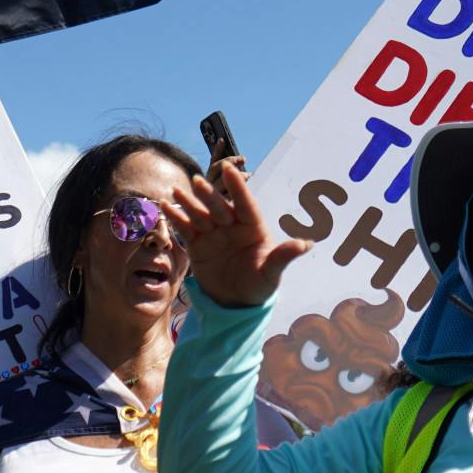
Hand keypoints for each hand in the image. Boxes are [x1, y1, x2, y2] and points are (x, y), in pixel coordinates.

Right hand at [163, 162, 310, 308]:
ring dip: (189, 202)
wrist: (236, 303)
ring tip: (177, 191)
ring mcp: (214, 233)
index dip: (238, 187)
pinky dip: (176, 217)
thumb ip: (283, 257)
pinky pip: (186, 228)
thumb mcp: (272, 274)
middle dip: (209, 195)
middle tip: (198, 182)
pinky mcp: (197, 244)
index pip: (246, 204)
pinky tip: (166, 206)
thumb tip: (306, 244)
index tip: (229, 169)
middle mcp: (232, 226)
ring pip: (201, 214)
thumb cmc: (259, 286)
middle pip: (219, 207)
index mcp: (253, 228)